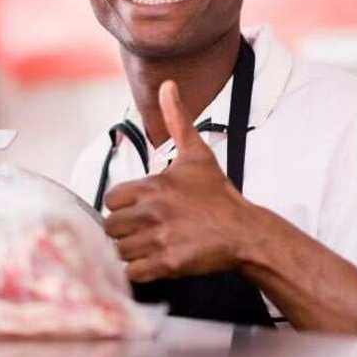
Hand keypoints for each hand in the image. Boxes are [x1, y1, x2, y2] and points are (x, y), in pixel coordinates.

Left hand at [103, 80, 256, 281]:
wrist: (246, 232)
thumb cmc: (217, 195)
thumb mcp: (196, 154)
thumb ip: (177, 120)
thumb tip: (168, 85)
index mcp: (152, 186)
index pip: (111, 201)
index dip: (121, 207)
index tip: (137, 210)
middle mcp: (152, 212)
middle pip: (110, 227)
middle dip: (123, 231)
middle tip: (141, 231)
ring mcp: (160, 239)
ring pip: (119, 250)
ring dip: (130, 251)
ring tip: (148, 246)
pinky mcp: (168, 264)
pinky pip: (133, 272)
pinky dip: (138, 271)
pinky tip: (152, 263)